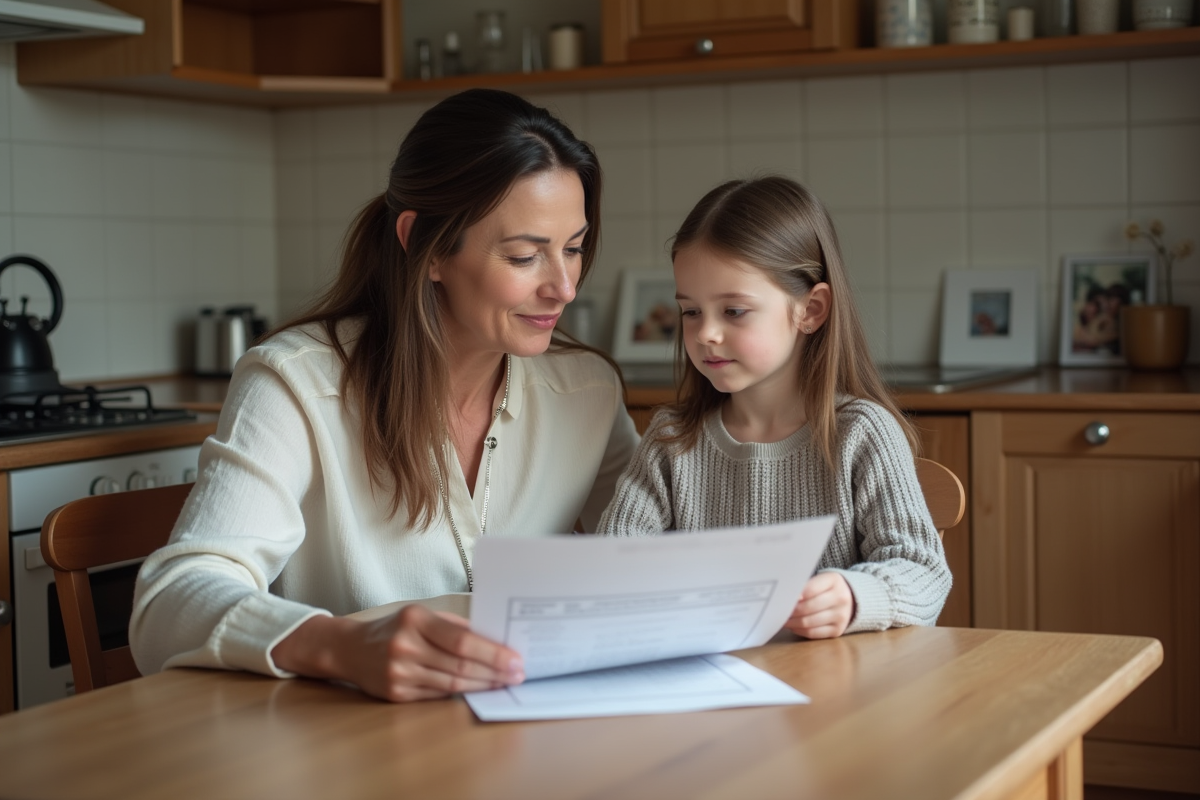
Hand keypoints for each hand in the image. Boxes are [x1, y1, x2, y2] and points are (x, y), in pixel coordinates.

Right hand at [272, 604, 524, 701]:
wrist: (349, 649)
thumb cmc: (394, 628)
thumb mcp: (421, 615)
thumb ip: (455, 627)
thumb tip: (495, 641)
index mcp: (415, 620)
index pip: (462, 641)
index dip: (492, 653)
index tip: (515, 659)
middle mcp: (404, 646)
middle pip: (460, 665)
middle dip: (494, 672)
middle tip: (517, 674)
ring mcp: (399, 673)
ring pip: (451, 684)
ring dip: (482, 685)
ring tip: (503, 683)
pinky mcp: (396, 694)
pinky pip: (437, 695)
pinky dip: (461, 693)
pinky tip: (478, 689)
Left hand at [785, 572, 855, 638]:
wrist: (851, 598)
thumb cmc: (827, 587)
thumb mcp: (820, 579)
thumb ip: (805, 586)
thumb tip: (785, 598)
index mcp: (834, 581)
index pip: (810, 589)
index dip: (794, 595)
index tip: (782, 598)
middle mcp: (841, 599)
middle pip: (808, 607)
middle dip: (790, 611)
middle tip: (778, 610)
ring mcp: (841, 616)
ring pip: (808, 622)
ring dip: (792, 622)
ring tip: (782, 619)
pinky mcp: (837, 631)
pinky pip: (813, 633)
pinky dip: (799, 630)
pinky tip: (792, 626)